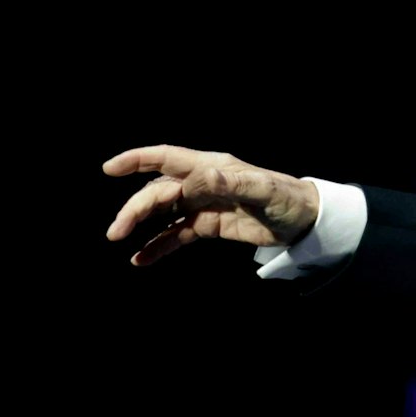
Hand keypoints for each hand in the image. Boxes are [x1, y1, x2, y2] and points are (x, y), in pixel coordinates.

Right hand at [103, 145, 319, 265]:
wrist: (306, 221)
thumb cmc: (287, 198)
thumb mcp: (262, 190)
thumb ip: (231, 184)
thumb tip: (198, 179)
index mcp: (212, 167)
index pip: (167, 158)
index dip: (137, 160)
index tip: (109, 168)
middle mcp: (202, 182)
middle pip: (158, 191)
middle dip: (135, 208)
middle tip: (116, 231)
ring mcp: (203, 204)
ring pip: (163, 212)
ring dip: (141, 225)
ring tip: (122, 242)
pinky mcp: (208, 225)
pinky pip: (176, 234)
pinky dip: (159, 245)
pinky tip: (141, 258)